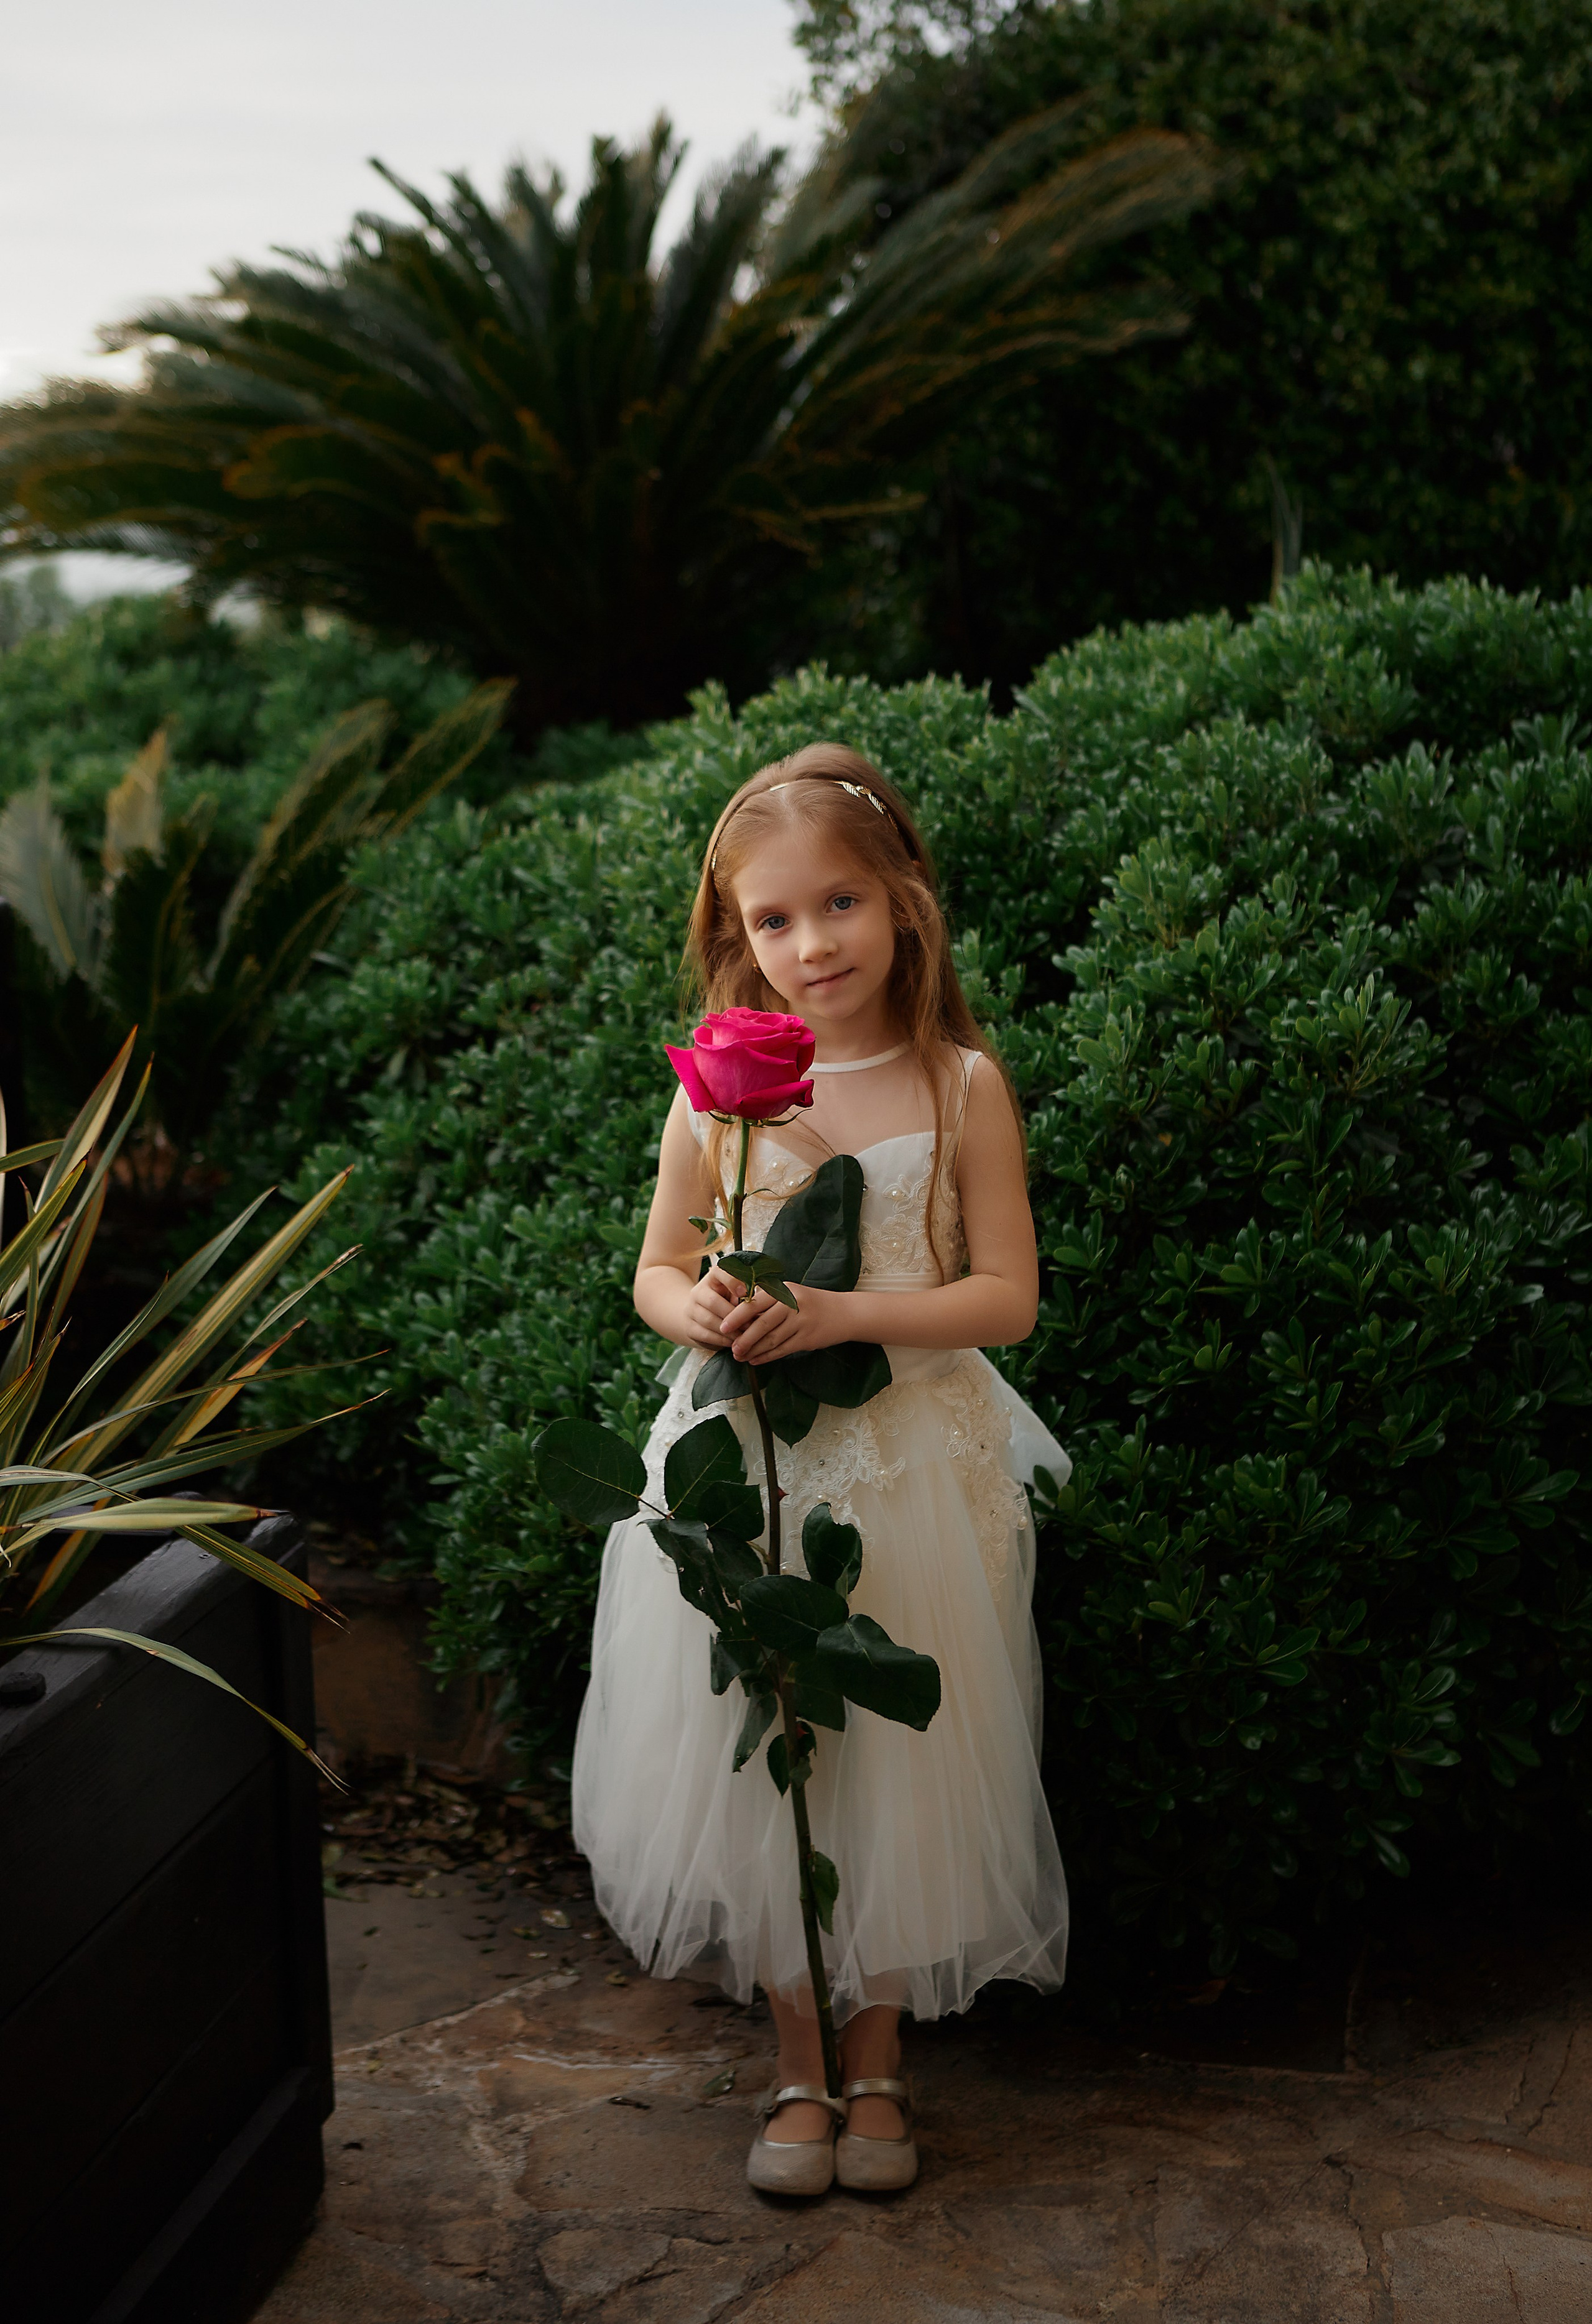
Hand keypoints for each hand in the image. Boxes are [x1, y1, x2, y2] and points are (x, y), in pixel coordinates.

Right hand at [680, 1262, 743, 1351]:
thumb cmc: (725, 1302)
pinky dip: (722, 1340)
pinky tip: (734, 1343)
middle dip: (734, 1315)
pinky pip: (706, 1335)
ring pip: (709, 1320)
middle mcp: (698, 1291)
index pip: (718, 1272)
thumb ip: (746, 1295)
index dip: (732, 1281)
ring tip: (745, 1336)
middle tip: (751, 1325)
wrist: (696, 1316)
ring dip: (730, 1330)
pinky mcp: (689, 1328)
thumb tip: (767, 1302)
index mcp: (712, 1278)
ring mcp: (691, 1310)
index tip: (746, 1292)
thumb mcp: (734, 1293)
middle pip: (713, 1301)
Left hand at [726, 1280, 844, 1366]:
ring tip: (740, 1356)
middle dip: (744, 1338)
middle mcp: (793, 1304)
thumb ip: (769, 1301)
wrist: (844, 1313)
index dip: (737, 1316)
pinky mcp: (808, 1338)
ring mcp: (802, 1322)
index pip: (756, 1303)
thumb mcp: (791, 1293)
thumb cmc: (811, 1303)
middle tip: (731, 1348)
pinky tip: (756, 1360)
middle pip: (762, 1323)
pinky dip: (767, 1356)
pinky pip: (783, 1349)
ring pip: (772, 1339)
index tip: (723, 1327)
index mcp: (785, 1290)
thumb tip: (740, 1316)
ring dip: (754, 1350)